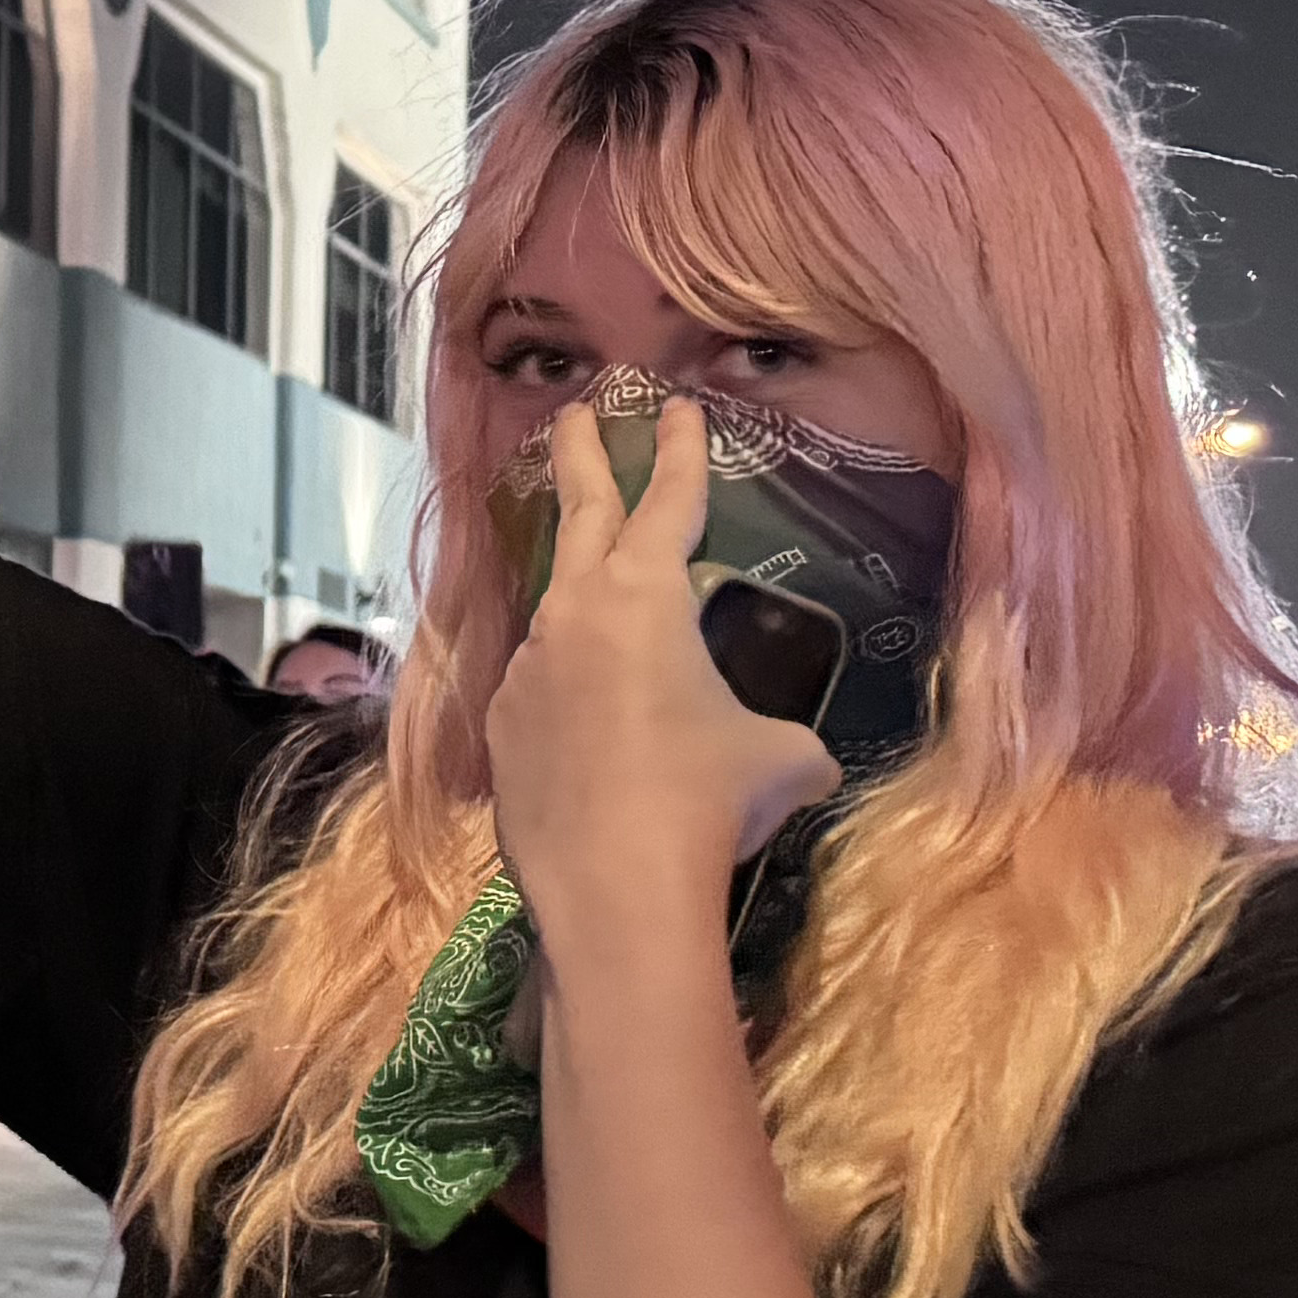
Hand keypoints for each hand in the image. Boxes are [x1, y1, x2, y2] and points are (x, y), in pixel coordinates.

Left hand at [483, 398, 842, 959]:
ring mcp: (525, 672)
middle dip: (582, 456)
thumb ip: (783, 740)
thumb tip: (798, 760)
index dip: (679, 454)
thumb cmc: (708, 801)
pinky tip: (592, 739)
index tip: (674, 407)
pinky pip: (541, 694)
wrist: (615, 890)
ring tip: (609, 625)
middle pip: (579, 514)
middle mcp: (572, 616)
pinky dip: (568, 698)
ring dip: (583, 608)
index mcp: (643, 597)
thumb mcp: (780, 762)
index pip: (667, 503)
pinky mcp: (500, 732)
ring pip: (559, 619)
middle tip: (574, 412)